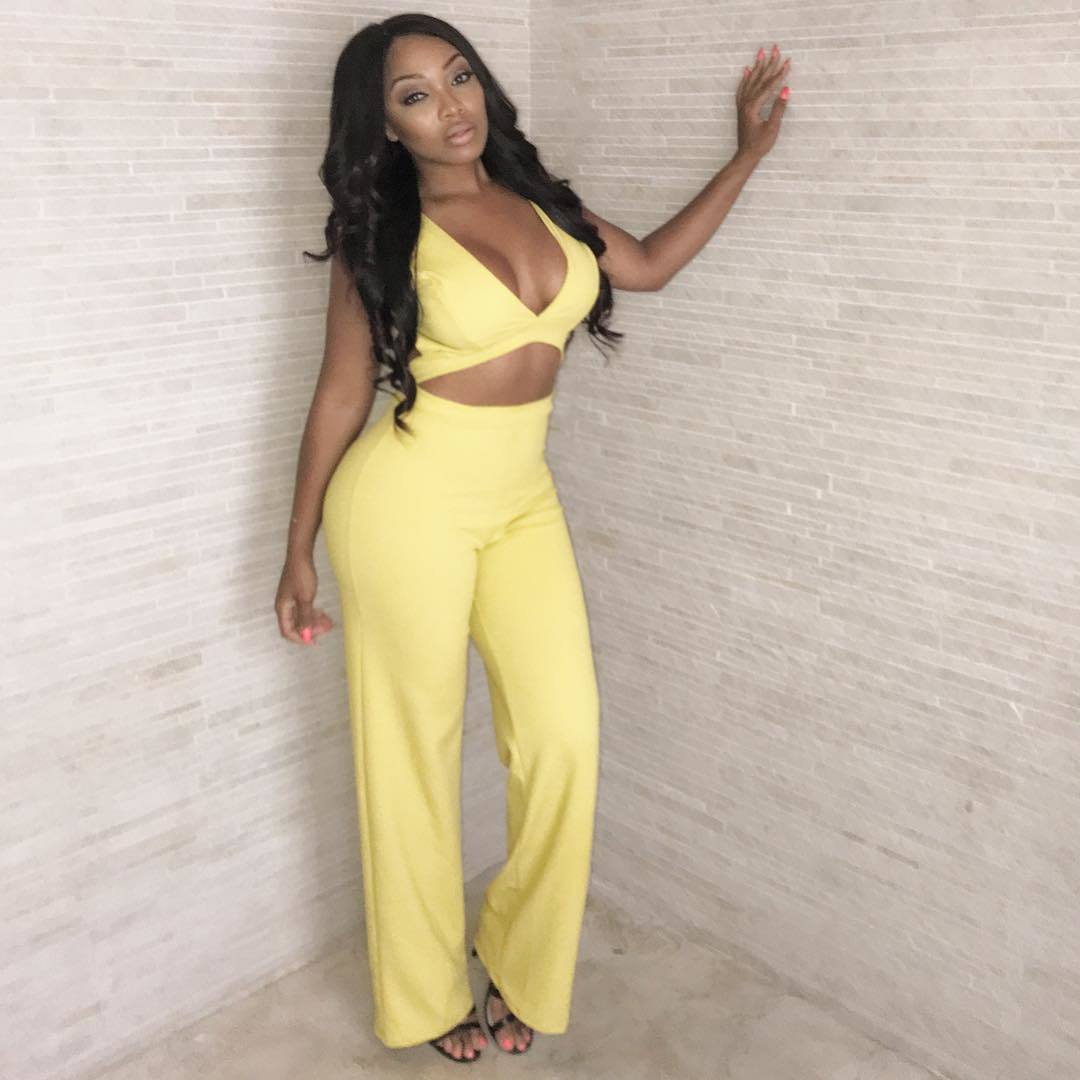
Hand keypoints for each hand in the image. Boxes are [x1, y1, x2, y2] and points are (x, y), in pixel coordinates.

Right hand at [275, 554, 333, 645]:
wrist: (301, 555)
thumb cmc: (301, 575)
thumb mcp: (305, 599)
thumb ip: (305, 618)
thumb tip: (306, 635)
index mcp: (282, 609)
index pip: (287, 631)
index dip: (300, 639)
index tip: (315, 641)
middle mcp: (284, 606)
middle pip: (294, 626)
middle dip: (310, 630)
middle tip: (326, 629)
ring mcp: (289, 600)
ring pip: (300, 618)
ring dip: (313, 622)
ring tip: (328, 622)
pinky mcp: (296, 595)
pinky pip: (303, 610)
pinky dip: (312, 614)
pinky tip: (322, 613)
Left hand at [736, 43, 790, 162]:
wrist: (745, 156)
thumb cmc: (760, 145)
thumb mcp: (772, 128)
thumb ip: (779, 108)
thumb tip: (786, 90)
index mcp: (753, 107)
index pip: (769, 85)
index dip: (780, 73)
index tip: (788, 61)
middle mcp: (746, 103)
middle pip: (759, 79)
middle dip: (769, 63)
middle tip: (775, 47)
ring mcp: (742, 105)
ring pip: (750, 81)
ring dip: (757, 66)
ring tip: (761, 52)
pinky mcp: (741, 109)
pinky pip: (742, 89)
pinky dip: (745, 78)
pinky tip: (746, 70)